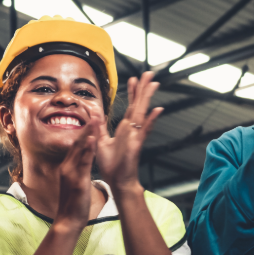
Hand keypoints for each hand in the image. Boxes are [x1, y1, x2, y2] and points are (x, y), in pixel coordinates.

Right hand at [55, 117, 99, 230]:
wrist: (67, 221)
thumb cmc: (73, 205)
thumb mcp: (75, 184)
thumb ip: (77, 172)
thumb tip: (82, 164)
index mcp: (67, 168)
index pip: (75, 146)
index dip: (83, 132)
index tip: (91, 121)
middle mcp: (67, 167)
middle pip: (76, 144)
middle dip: (86, 128)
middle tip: (94, 113)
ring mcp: (71, 173)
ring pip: (79, 150)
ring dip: (87, 134)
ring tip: (95, 120)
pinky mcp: (77, 181)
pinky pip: (83, 163)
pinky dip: (87, 150)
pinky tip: (92, 140)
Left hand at [95, 72, 161, 195]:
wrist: (118, 181)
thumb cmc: (112, 165)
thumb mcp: (100, 142)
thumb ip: (100, 127)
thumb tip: (96, 112)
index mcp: (124, 129)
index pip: (130, 107)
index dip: (132, 93)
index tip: (134, 79)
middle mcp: (132, 129)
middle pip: (139, 105)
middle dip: (143, 89)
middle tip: (148, 73)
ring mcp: (136, 135)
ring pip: (142, 112)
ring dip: (147, 98)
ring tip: (153, 83)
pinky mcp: (136, 144)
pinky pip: (145, 130)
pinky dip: (151, 120)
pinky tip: (157, 110)